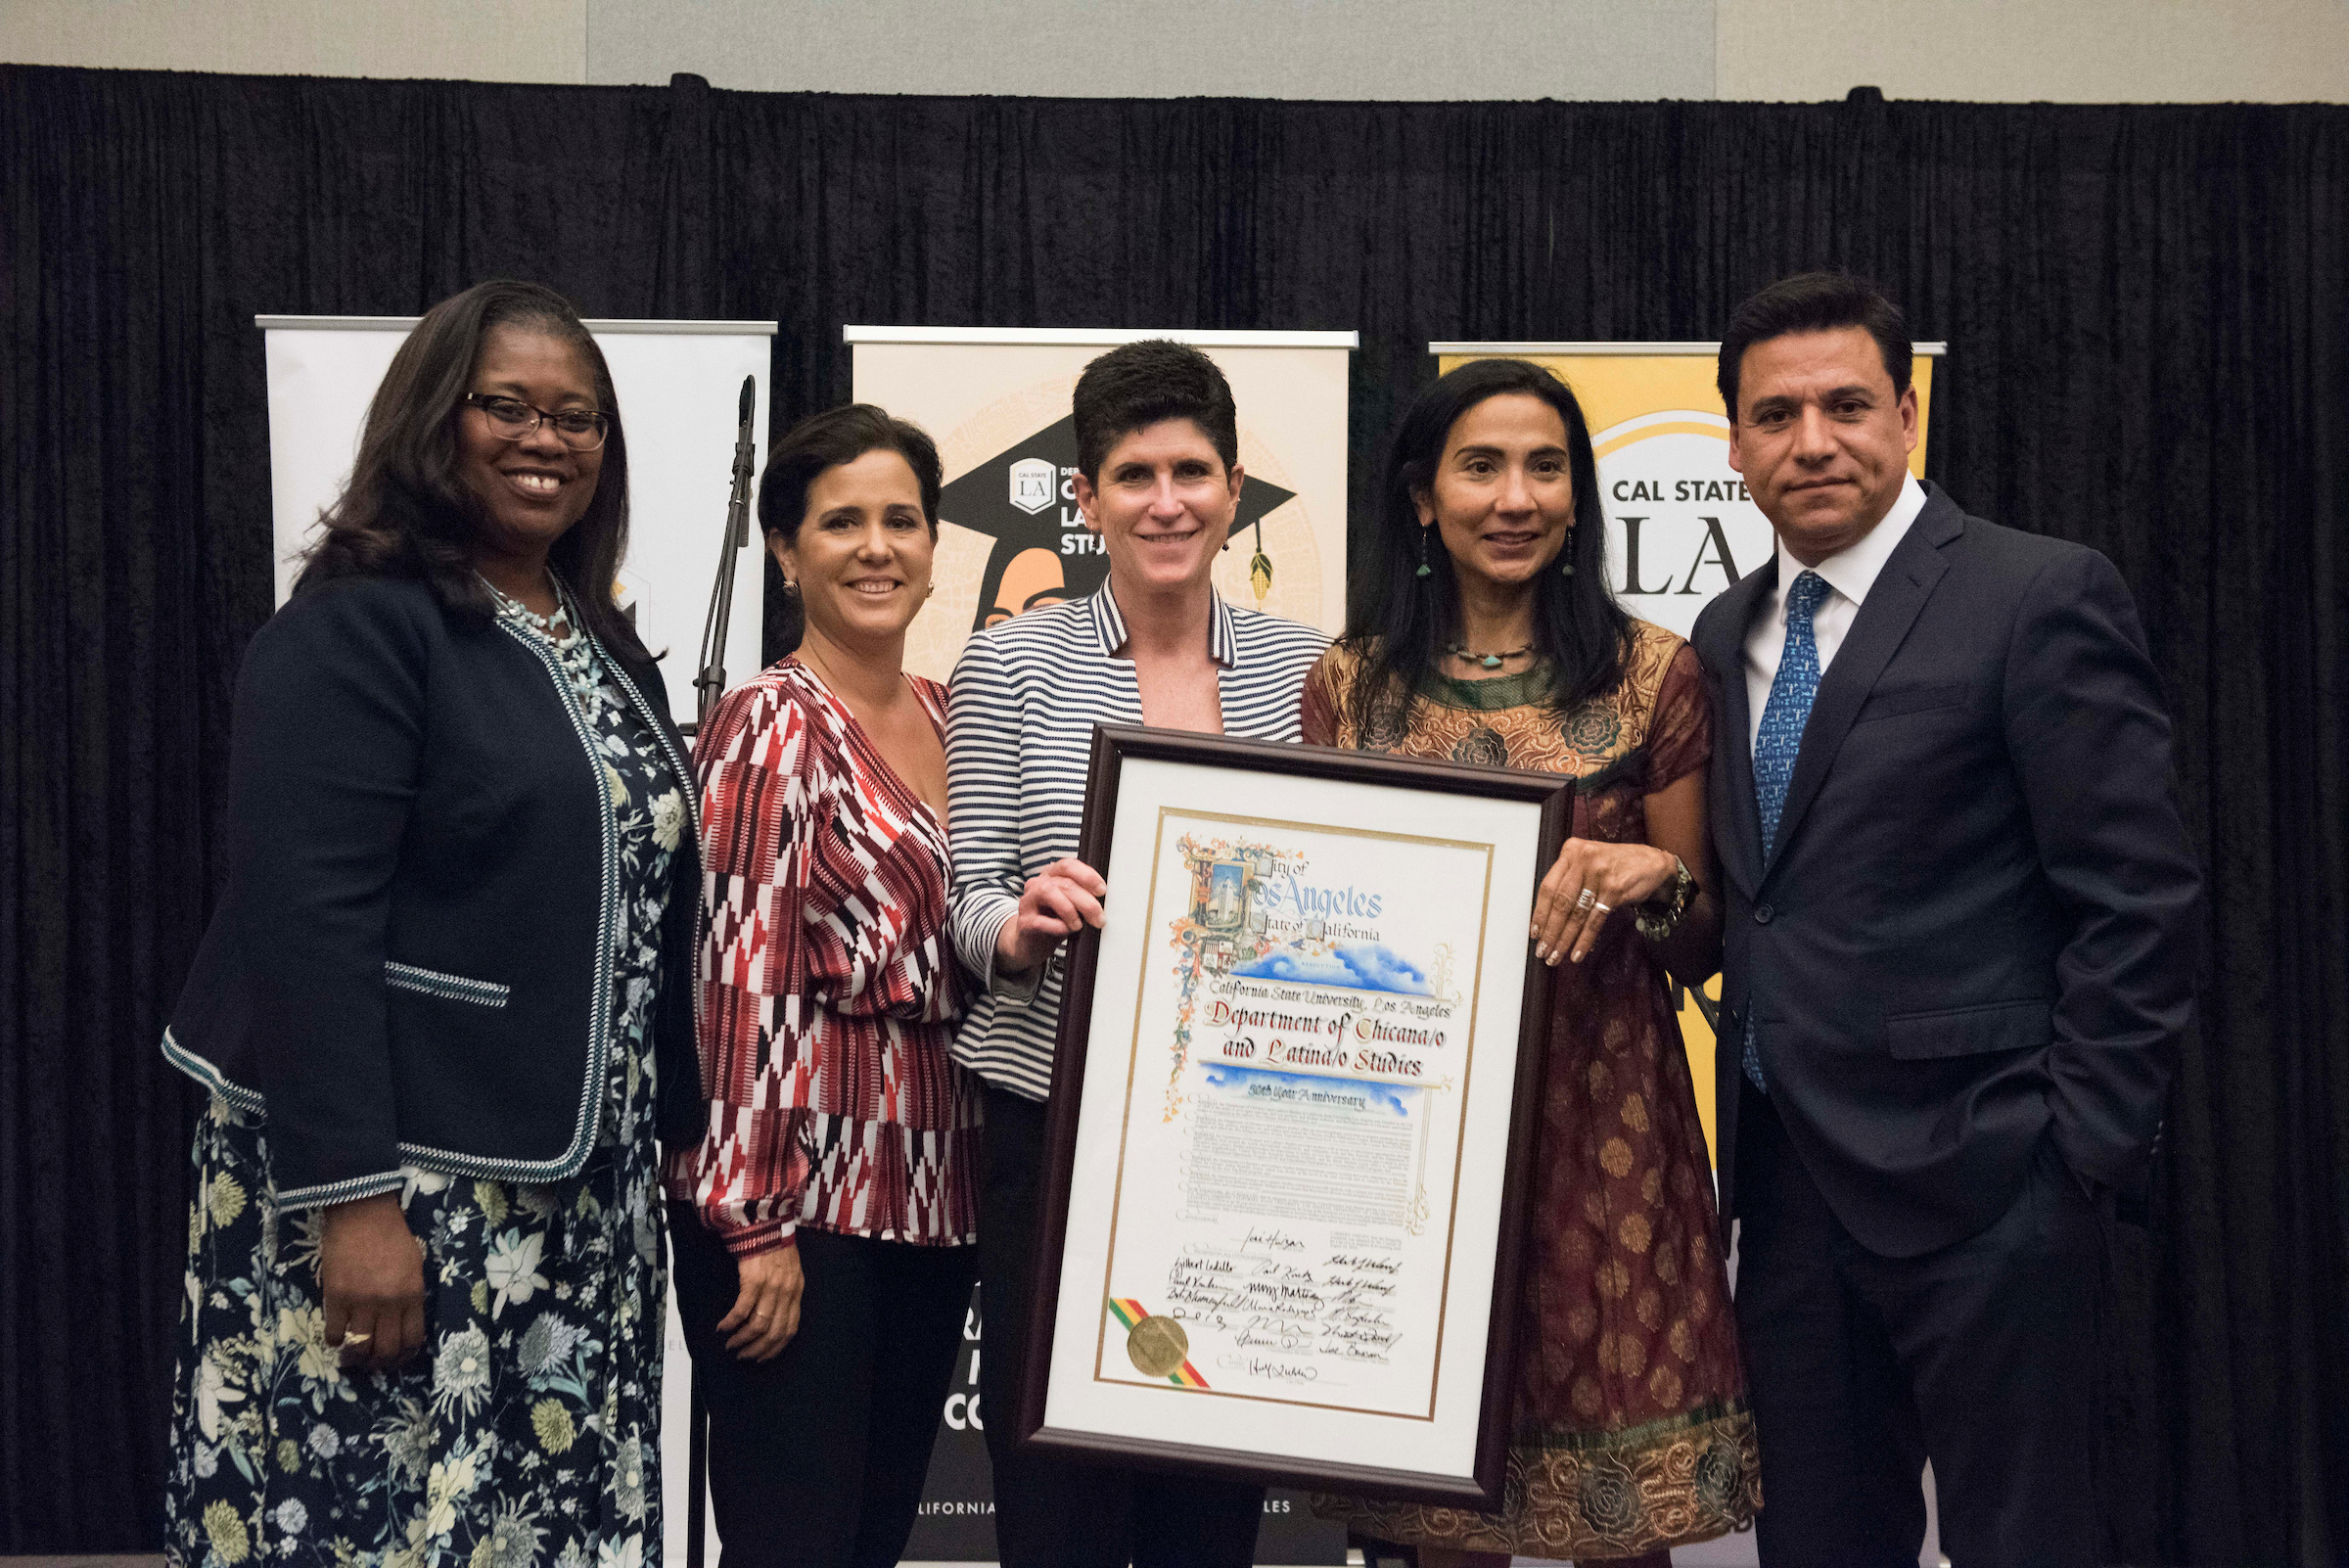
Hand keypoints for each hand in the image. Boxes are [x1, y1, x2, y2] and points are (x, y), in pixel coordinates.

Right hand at [320, 1192, 425, 1371]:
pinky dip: (334, 1341)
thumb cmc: (392, 1236)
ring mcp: (361, 1302)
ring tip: (352, 1358)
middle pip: (386, 1349)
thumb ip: (411, 1295)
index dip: (404, 1356)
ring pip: (359, 1347)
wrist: (362, 1214)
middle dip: (380, 1362)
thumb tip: (405, 1323)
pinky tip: (336, 1337)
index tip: (397, 1359)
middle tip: (373, 1362)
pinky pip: (334, 1333)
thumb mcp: (414, 1266)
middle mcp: (389, 1303)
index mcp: (412, 1295)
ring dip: (355, 1358)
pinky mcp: (335, 1298)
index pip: (412, 1339)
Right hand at [718, 1244, 803, 1361]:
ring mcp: (771, 1286)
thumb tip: (773, 1316)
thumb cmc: (774, 1245)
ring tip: (731, 1345)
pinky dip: (731, 1323)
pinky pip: (742, 1310)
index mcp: (796, 1291)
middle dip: (757, 1349)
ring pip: (758, 1325)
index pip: (790, 1328)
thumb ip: (785, 1292)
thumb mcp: (789, 1270)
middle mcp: (787, 1292)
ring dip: (743, 1340)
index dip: (776, 1347)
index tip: (763, 1357)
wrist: (766, 1221)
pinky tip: (722, 1328)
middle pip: (774, 1332)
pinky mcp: (754, 1279)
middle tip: (743, 1356)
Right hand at [996, 856, 1107, 975]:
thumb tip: (1106, 901)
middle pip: (1064, 883)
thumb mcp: (1072, 906)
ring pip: (1049, 892)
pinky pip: (1039, 921)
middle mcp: (1037, 884)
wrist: (1030, 943)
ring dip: (1069, 910)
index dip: (1087, 876)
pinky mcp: (1023, 922)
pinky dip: (1056, 926)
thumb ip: (1083, 897)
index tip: (1102, 891)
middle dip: (1086, 901)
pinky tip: (1065, 931)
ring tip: (1078, 925)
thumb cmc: (1055, 921)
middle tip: (1099, 918)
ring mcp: (1028, 902)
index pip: (1068, 865)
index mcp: (1052, 875)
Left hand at [1529, 839, 1678, 966]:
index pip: (1548, 887)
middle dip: (1550, 932)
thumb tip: (1546, 915)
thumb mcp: (1588, 862)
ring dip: (1565, 939)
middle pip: (1561, 903)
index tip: (1535, 932)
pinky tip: (1578, 952)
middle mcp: (1583, 859)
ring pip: (1576, 914)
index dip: (1540, 913)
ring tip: (1557, 956)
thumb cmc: (1616, 864)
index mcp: (1571, 851)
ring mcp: (1599, 874)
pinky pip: (1595, 920)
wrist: (1652, 862)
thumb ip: (1569, 879)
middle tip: (1543, 950)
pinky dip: (1585, 940)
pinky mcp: (1614, 889)